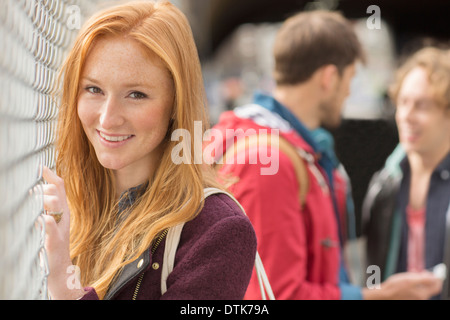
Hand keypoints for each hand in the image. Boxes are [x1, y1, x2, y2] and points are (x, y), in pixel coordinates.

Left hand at [41, 166, 84, 299]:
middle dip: (42, 189)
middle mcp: (63, 215)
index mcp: (62, 209)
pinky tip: (37, 219)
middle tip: (32, 196)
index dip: (51, 174)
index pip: (60, 186)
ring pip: (55, 203)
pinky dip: (43, 218)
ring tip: (34, 205)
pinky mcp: (54, 239)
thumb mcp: (51, 221)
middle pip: (56, 191)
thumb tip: (34, 189)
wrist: (58, 266)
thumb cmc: (52, 242)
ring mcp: (60, 227)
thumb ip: (46, 206)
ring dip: (43, 199)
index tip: (40, 166)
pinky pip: (49, 223)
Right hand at [362, 271, 442, 299]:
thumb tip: (434, 277)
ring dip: (420, 280)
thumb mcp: (409, 279)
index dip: (436, 278)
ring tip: (411, 275)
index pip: (436, 286)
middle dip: (427, 278)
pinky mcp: (410, 298)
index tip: (432, 272)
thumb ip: (424, 279)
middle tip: (421, 272)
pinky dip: (415, 284)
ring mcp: (415, 298)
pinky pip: (417, 290)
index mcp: (422, 294)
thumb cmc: (395, 286)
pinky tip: (407, 280)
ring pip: (423, 288)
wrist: (384, 294)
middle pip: (430, 287)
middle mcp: (421, 298)